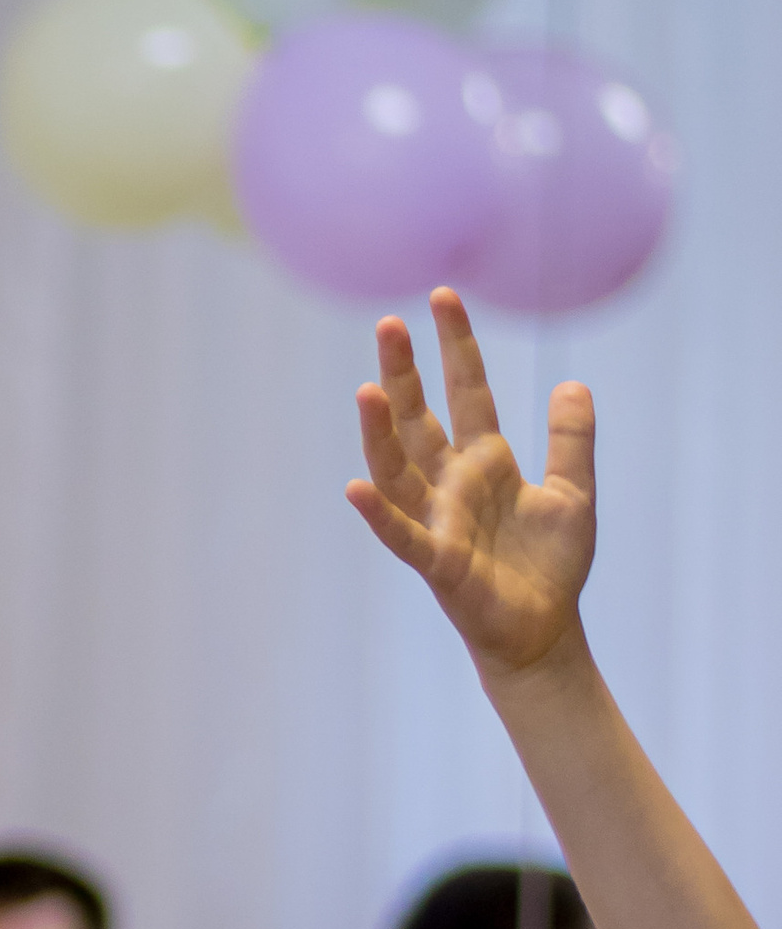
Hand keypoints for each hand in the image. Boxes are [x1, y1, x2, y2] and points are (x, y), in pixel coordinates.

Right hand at [347, 289, 595, 684]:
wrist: (545, 631)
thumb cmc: (552, 567)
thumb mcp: (574, 491)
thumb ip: (571, 438)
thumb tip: (572, 382)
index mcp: (486, 461)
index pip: (467, 391)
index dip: (456, 346)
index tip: (442, 296)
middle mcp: (452, 483)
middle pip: (420, 418)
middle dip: (404, 372)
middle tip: (388, 323)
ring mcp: (439, 520)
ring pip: (399, 468)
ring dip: (380, 432)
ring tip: (369, 389)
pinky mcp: (438, 563)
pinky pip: (402, 535)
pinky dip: (378, 514)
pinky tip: (354, 487)